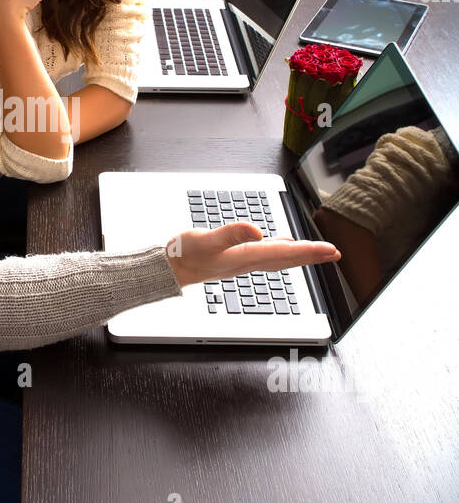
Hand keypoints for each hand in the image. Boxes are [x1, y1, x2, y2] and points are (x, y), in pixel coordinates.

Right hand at [166, 222, 339, 287]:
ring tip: (317, 253)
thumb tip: (257, 231)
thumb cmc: (184, 256)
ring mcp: (242, 262)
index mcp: (245, 257)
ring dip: (300, 256)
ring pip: (279, 259)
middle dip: (312, 256)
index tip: (330, 250)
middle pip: (287, 260)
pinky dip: (280, 252)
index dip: (310, 251)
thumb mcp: (205, 240)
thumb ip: (230, 235)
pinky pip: (267, 257)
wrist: (169, 270)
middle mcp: (248, 262)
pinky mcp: (236, 259)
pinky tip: (281, 247)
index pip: (285, 254)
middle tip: (334, 254)